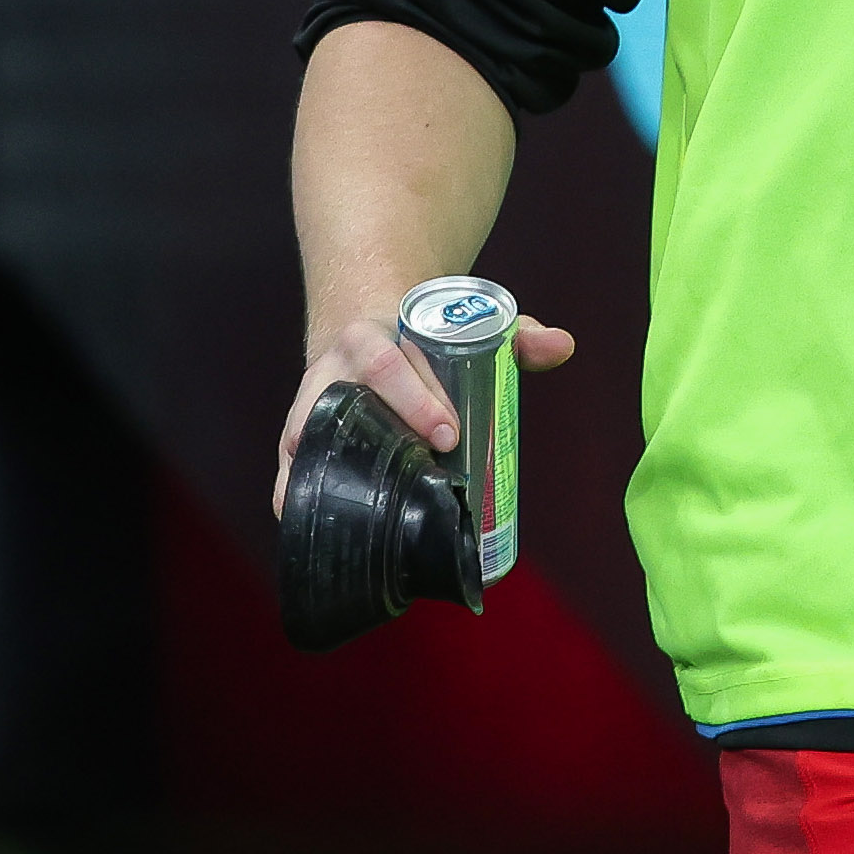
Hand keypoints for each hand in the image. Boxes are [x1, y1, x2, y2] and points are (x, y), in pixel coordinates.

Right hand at [275, 296, 577, 520]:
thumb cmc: (421, 342)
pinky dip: (292, 494)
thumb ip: (517, 335)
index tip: (452, 431)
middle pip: (347, 402)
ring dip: (329, 473)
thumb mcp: (465, 328)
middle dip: (386, 434)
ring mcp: (310, 406)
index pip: (388, 363)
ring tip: (363, 514)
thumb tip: (563, 346)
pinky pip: (290, 465)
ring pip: (305, 436)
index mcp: (372, 338)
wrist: (363, 335)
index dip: (417, 398)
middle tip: (431, 467)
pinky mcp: (299, 437)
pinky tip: (312, 526)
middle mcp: (333, 370)